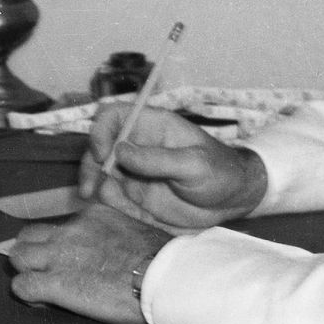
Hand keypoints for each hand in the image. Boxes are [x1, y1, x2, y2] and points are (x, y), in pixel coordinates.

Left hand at [8, 204, 173, 323]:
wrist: (161, 277)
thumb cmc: (159, 259)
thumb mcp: (135, 228)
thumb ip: (114, 229)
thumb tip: (113, 243)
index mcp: (90, 216)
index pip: (57, 225)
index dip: (56, 244)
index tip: (68, 260)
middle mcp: (70, 231)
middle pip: (28, 235)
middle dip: (32, 253)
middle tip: (45, 271)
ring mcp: (59, 255)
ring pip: (18, 257)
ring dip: (26, 271)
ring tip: (41, 287)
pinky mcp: (55, 283)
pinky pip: (22, 286)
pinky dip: (28, 295)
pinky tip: (42, 302)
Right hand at [79, 105, 267, 228]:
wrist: (233, 202)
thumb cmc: (220, 173)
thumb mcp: (194, 165)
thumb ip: (158, 159)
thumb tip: (119, 151)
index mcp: (153, 127)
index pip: (114, 116)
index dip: (101, 131)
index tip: (103, 155)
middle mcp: (138, 147)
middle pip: (99, 146)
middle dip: (89, 165)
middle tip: (89, 188)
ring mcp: (136, 172)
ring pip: (101, 173)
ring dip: (93, 185)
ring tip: (97, 199)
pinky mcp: (137, 196)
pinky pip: (113, 196)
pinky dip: (107, 201)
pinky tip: (115, 207)